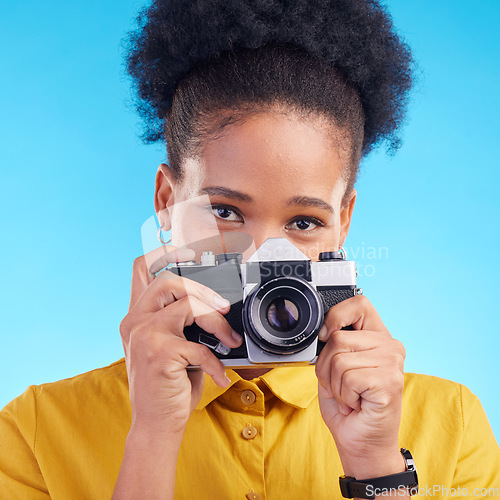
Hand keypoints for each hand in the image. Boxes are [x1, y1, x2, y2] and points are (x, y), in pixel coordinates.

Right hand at [119, 244, 242, 439]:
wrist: (155, 425)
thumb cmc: (168, 385)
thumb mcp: (172, 347)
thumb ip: (183, 322)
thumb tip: (215, 302)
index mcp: (137, 316)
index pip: (142, 269)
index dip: (164, 253)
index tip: (189, 251)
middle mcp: (135, 321)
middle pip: (169, 279)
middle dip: (202, 288)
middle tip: (222, 307)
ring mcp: (144, 334)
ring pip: (189, 305)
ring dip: (217, 322)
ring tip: (230, 340)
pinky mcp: (158, 352)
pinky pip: (200, 346)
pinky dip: (216, 363)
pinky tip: (219, 376)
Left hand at [315, 295, 406, 478]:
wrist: (361, 443)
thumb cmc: (347, 405)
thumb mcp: (333, 366)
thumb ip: (332, 343)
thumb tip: (323, 328)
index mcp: (377, 336)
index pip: (358, 303)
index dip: (335, 316)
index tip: (326, 337)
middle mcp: (390, 345)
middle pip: (337, 336)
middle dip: (326, 366)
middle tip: (340, 385)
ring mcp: (392, 362)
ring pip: (338, 358)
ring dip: (333, 384)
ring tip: (348, 395)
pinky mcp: (389, 380)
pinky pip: (347, 377)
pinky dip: (343, 395)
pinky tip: (356, 403)